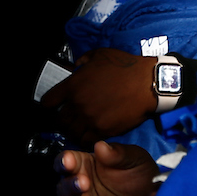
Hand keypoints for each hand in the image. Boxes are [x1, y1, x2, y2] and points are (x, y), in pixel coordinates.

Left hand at [41, 47, 157, 144]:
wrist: (147, 83)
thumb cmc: (125, 66)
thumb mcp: (100, 54)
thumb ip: (83, 61)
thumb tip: (76, 66)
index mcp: (74, 85)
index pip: (49, 101)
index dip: (49, 104)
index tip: (52, 106)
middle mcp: (78, 104)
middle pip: (59, 121)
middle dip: (61, 120)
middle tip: (66, 120)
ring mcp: (90, 119)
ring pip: (71, 133)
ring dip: (72, 131)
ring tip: (78, 129)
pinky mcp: (104, 130)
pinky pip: (87, 141)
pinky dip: (85, 139)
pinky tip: (89, 135)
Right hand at [55, 140, 157, 195]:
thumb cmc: (141, 176)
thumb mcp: (135, 160)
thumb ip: (117, 153)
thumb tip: (100, 146)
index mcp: (84, 167)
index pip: (65, 162)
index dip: (64, 161)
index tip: (69, 161)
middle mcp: (81, 190)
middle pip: (64, 188)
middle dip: (71, 185)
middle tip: (84, 182)